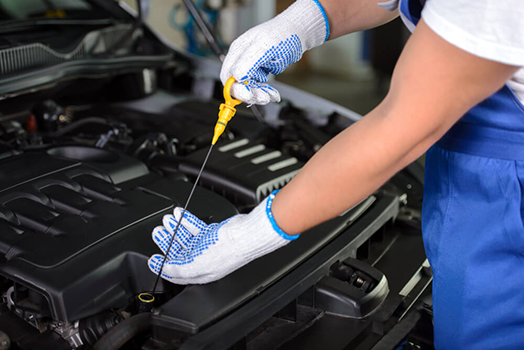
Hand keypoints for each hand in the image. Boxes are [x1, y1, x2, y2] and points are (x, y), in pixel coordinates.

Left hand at [148, 191, 298, 284]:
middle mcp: (204, 261)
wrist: (244, 234)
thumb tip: (162, 268)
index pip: (176, 272)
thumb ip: (176, 268)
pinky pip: (196, 227)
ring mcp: (209, 246)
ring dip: (175, 228)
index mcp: (200, 273)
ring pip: (187, 237)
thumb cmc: (227, 251)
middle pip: (180, 251)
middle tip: (157, 232)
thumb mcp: (195, 264)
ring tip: (167, 220)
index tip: (152, 258)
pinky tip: (180, 214)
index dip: (162, 266)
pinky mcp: (214, 233)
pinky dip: (187, 220)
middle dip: (167, 241)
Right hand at [220, 0, 328, 104]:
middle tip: (263, 97)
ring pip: (248, 88)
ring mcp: (251, 66)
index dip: (235, 88)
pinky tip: (274, 94)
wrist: (298, 33)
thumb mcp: (265, 47)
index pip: (227, 76)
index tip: (248, 95)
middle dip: (250, 94)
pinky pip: (258, 87)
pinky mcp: (260, 71)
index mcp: (238, 51)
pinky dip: (266, 92)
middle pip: (237, 84)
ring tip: (271, 95)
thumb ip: (248, 62)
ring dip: (259, 95)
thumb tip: (235, 76)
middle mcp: (242, 59)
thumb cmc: (283, 35)